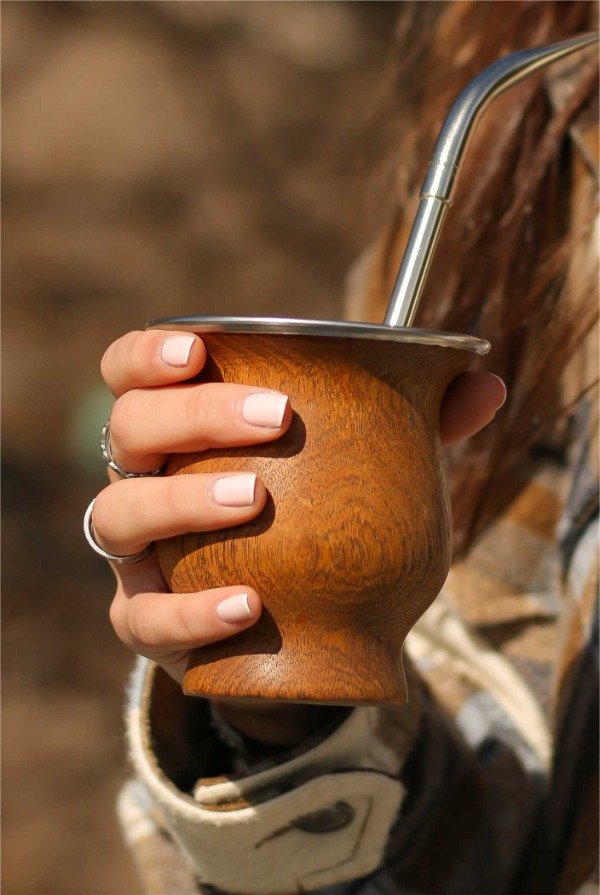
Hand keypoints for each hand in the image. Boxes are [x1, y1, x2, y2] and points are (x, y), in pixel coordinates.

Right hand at [94, 329, 504, 744]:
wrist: (286, 628)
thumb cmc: (312, 524)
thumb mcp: (355, 470)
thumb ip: (414, 427)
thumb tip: (486, 385)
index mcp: (180, 431)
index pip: (130, 374)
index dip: (148, 354)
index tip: (200, 348)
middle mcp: (143, 482)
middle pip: (127, 431)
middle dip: (191, 415)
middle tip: (274, 415)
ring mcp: (137, 556)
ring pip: (116, 517)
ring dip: (180, 501)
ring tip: (253, 500)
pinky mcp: (144, 622)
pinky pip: (145, 618)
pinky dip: (191, 612)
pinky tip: (249, 605)